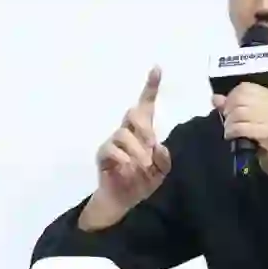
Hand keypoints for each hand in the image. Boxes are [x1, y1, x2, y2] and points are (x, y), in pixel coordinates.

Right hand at [94, 66, 171, 211]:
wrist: (124, 200)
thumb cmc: (143, 181)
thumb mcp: (161, 171)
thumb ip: (164, 159)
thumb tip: (157, 147)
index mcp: (143, 131)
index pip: (146, 104)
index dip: (151, 86)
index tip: (157, 68)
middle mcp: (128, 131)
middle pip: (133, 113)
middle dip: (144, 127)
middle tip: (152, 145)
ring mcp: (113, 141)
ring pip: (124, 134)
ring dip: (137, 152)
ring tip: (143, 168)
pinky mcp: (103, 153)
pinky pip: (112, 149)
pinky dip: (124, 161)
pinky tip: (129, 171)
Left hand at [212, 83, 267, 178]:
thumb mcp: (255, 118)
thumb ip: (235, 106)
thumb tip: (215, 98)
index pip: (245, 87)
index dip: (231, 97)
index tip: (227, 109)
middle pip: (240, 99)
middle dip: (228, 110)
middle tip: (227, 122)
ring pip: (239, 112)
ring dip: (229, 123)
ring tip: (229, 130)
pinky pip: (242, 127)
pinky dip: (232, 131)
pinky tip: (231, 136)